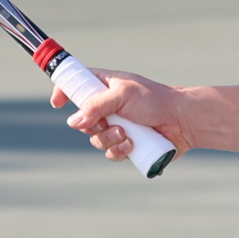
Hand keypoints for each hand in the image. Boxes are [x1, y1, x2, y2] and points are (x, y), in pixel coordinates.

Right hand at [53, 69, 192, 166]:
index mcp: (104, 85)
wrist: (182, 121)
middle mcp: (107, 106)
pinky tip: (132, 145)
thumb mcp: (123, 95)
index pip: (76, 84)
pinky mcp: (126, 144)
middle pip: (82, 119)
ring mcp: (116, 125)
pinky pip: (110, 153)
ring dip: (108, 139)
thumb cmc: (156, 100)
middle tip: (108, 122)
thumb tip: (73, 122)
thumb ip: (95, 106)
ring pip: (95, 139)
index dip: (64, 91)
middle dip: (92, 126)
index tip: (56, 103)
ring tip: (126, 134)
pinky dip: (119, 151)